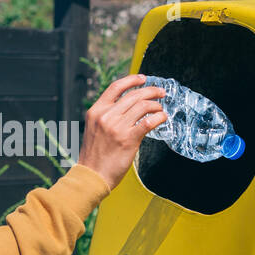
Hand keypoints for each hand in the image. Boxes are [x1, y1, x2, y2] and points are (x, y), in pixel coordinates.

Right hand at [75, 74, 167, 188]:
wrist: (92, 176)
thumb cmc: (94, 155)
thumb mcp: (93, 129)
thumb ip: (106, 116)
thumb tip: (127, 107)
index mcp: (96, 111)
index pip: (116, 87)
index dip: (132, 80)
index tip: (143, 78)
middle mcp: (106, 116)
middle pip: (133, 95)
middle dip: (151, 91)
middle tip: (160, 93)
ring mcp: (117, 127)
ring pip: (143, 106)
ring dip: (156, 105)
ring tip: (160, 108)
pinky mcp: (128, 139)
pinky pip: (149, 122)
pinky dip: (159, 117)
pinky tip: (162, 118)